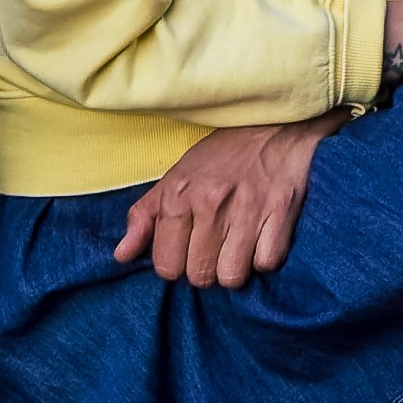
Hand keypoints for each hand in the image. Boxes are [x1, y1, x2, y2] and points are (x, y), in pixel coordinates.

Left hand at [112, 116, 333, 288]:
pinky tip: (261, 239)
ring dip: (235, 268)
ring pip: (232, 276)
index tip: (188, 250)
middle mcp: (210, 202)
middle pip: (200, 276)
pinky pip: (266, 263)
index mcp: (178, 195)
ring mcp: (247, 208)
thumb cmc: (221, 156)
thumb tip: (121, 255)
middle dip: (206, 269)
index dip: (177, 264)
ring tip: (237, 247)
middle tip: (215, 247)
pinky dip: (264, 258)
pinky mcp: (281, 211)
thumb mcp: (175, 177)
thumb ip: (145, 217)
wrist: (274, 125)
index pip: (167, 265)